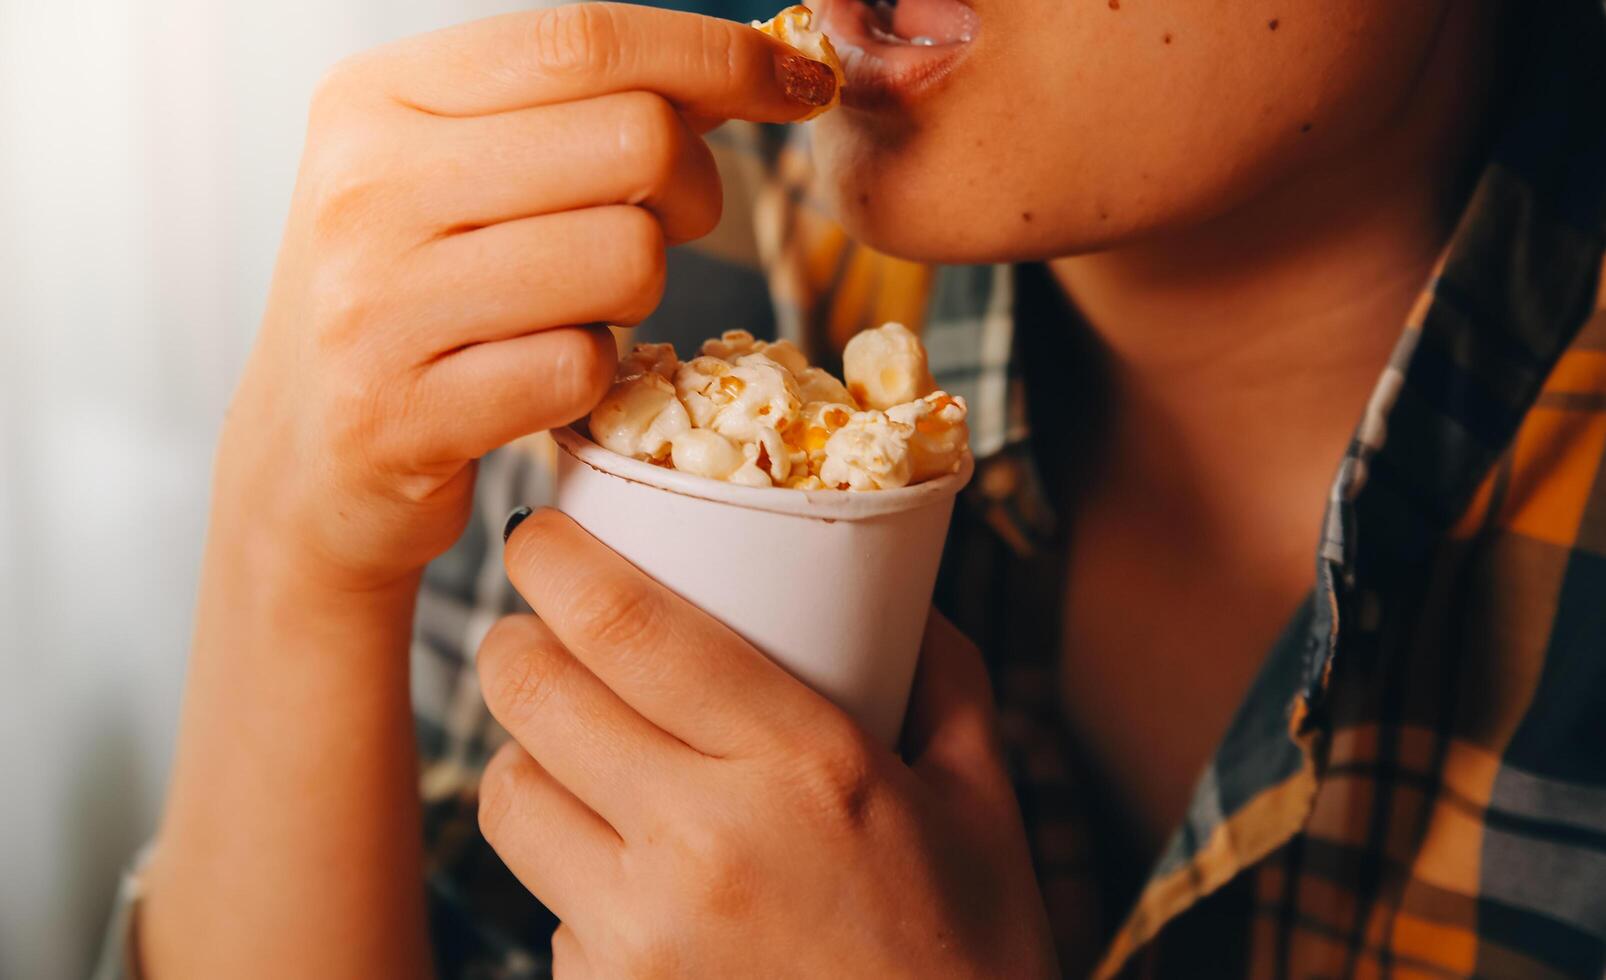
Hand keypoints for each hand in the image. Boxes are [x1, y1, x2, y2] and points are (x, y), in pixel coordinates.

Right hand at [215, 4, 836, 591]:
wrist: (305, 456)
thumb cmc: (410, 296)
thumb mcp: (450, 173)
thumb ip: (569, 111)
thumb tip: (738, 69)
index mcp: (377, 98)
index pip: (583, 39)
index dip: (715, 55)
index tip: (797, 82)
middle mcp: (364, 186)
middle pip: (634, 142)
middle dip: (688, 190)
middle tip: (658, 228)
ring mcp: (375, 305)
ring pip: (627, 257)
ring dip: (639, 292)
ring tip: (579, 307)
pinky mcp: (402, 414)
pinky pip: (585, 367)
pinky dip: (594, 376)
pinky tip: (541, 376)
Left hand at [476, 509, 1059, 977]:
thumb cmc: (973, 955)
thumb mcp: (982, 800)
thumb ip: (940, 676)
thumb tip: (899, 590)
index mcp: (804, 765)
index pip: (626, 625)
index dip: (556, 560)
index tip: (542, 534)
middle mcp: (704, 844)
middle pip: (533, 695)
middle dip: (515, 642)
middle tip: (541, 632)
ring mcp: (641, 936)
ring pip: (509, 795)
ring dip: (527, 753)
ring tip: (576, 749)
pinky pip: (545, 900)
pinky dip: (570, 868)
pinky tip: (632, 875)